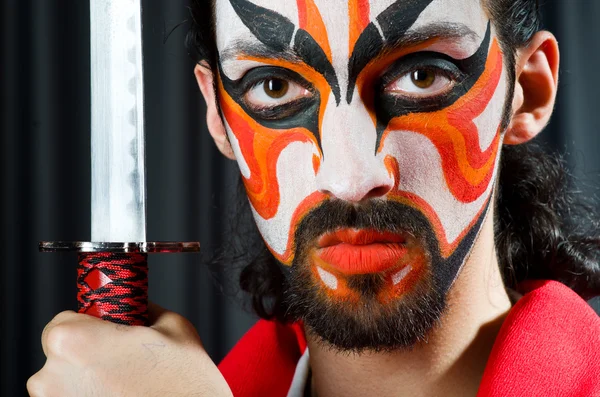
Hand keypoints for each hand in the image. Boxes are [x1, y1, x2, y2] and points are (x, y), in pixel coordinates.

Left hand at [27, 303, 231, 396]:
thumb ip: (145, 308)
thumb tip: (136, 305)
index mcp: (74, 342)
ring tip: (126, 385)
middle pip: (59, 355)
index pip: (61, 321)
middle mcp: (52, 377)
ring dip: (87, 381)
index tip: (108, 332)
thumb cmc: (185, 385)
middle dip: (86, 354)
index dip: (88, 324)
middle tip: (123, 360)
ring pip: (64, 383)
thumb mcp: (174, 326)